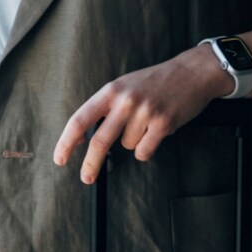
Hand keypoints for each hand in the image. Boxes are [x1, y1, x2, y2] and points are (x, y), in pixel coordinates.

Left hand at [52, 46, 235, 182]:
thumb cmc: (152, 83)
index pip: (80, 119)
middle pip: (100, 141)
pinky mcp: (163, 123)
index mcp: (110, 91)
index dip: (67, 142)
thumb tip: (81, 138)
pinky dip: (147, 148)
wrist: (191, 73)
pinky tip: (156, 131)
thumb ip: (103, 109)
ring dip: (134, 141)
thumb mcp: (122, 87)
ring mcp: (145, 112)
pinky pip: (145, 151)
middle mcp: (125, 101)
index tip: (60, 159)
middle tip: (86, 178)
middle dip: (91, 164)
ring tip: (147, 123)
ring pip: (127, 146)